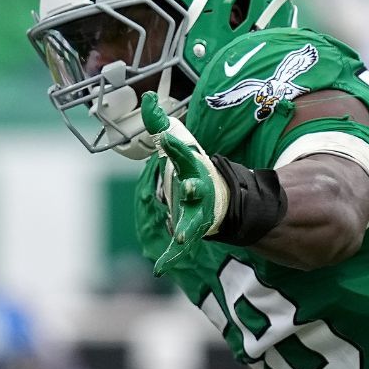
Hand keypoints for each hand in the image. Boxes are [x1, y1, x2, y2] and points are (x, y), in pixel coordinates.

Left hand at [141, 92, 230, 274]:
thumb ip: (160, 124)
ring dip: (188, 231)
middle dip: (193, 187)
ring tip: (184, 239)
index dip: (174, 145)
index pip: (183, 153)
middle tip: (189, 185)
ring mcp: (197, 212)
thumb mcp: (179, 144)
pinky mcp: (191, 230)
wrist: (220, 198)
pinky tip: (159, 269)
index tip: (165, 138)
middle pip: (196, 187)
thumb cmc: (194, 168)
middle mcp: (197, 189)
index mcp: (193, 167)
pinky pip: (179, 248)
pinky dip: (170, 258)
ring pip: (193, 222)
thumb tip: (148, 99)